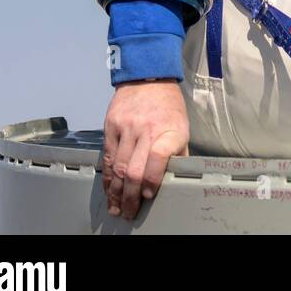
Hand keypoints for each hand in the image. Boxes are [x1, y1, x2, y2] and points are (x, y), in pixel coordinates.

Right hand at [102, 80, 188, 220]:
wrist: (148, 77)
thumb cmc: (168, 105)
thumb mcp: (182, 126)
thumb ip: (177, 152)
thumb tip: (176, 177)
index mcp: (169, 129)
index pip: (158, 157)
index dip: (152, 180)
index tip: (149, 195)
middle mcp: (146, 129)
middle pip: (135, 170)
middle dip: (131, 197)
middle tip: (130, 212)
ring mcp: (126, 128)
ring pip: (119, 168)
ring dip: (116, 193)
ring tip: (117, 208)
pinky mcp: (111, 127)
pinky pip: (108, 158)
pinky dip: (108, 178)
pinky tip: (110, 190)